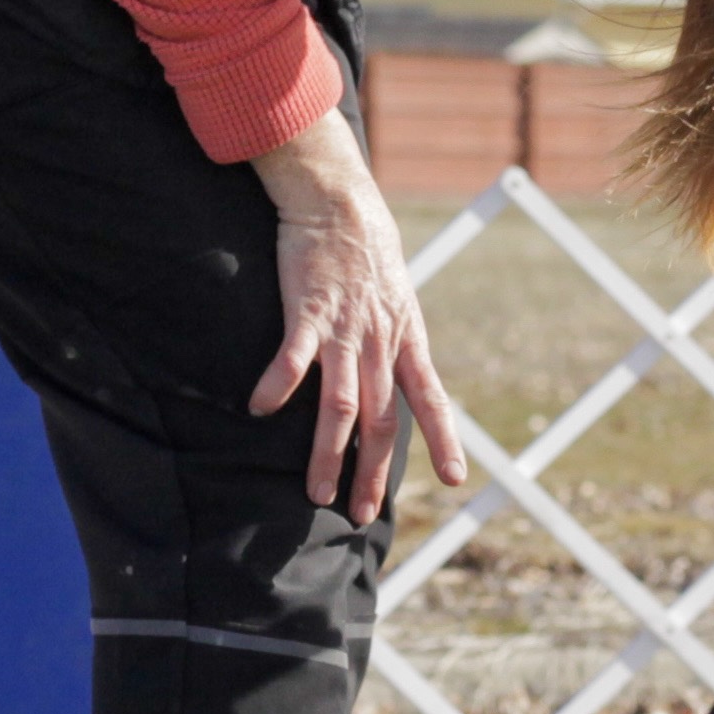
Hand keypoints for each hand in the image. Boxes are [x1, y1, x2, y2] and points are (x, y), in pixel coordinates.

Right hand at [245, 108, 470, 523]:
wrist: (339, 200)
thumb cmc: (364, 251)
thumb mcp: (395, 300)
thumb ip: (392, 341)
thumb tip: (393, 376)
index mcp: (405, 340)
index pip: (431, 399)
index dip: (443, 439)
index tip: (453, 479)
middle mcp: (380, 342)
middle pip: (382, 420)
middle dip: (373, 472)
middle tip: (362, 513)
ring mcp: (345, 329)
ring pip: (342, 405)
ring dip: (328, 453)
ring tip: (316, 492)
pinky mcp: (308, 311)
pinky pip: (294, 357)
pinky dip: (278, 386)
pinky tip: (259, 411)